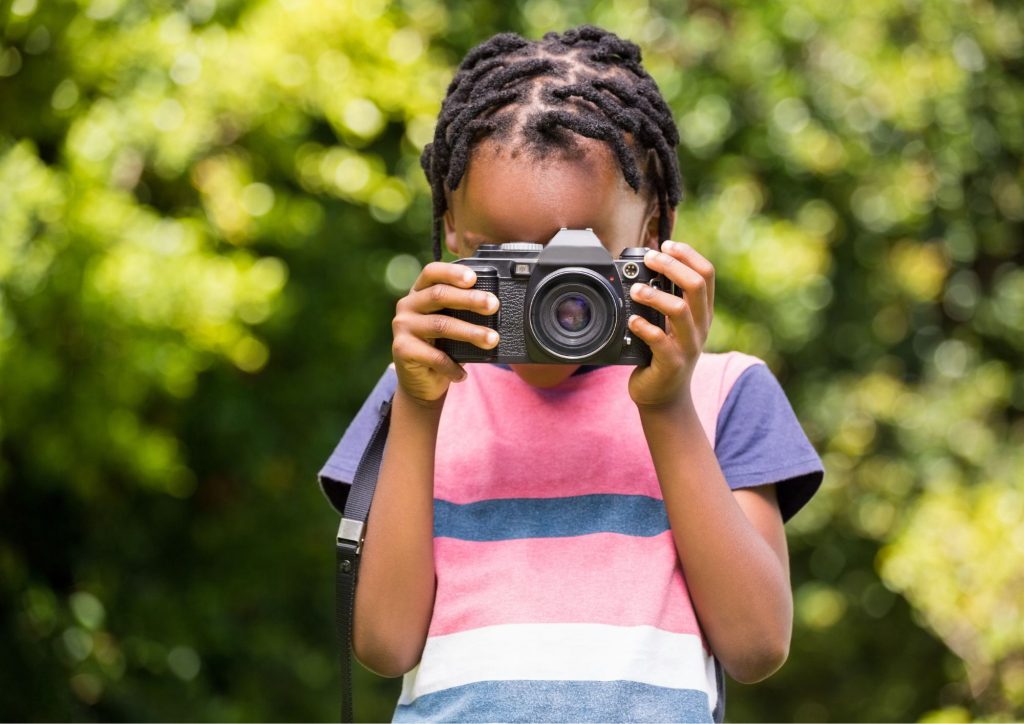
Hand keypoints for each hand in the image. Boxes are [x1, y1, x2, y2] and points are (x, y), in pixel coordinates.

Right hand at [391, 262, 499, 403]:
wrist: (421, 382)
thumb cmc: (442, 347)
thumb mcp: (452, 323)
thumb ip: (463, 311)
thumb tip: (494, 305)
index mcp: (419, 292)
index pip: (432, 272)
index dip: (452, 272)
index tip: (474, 278)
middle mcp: (407, 305)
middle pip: (438, 295)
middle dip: (470, 299)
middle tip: (493, 305)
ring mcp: (402, 327)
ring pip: (440, 324)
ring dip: (470, 332)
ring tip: (492, 340)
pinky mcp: (401, 349)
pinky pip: (434, 356)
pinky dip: (452, 366)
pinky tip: (463, 374)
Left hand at [626, 240, 714, 409]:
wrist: (664, 397)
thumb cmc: (663, 355)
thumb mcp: (672, 324)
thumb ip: (667, 299)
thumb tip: (648, 266)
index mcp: (702, 312)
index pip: (707, 273)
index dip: (688, 254)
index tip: (666, 244)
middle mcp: (700, 326)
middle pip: (696, 284)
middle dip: (671, 265)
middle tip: (649, 259)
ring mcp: (688, 345)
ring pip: (680, 309)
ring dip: (655, 295)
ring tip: (635, 290)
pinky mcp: (672, 363)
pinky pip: (660, 340)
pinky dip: (643, 327)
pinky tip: (631, 321)